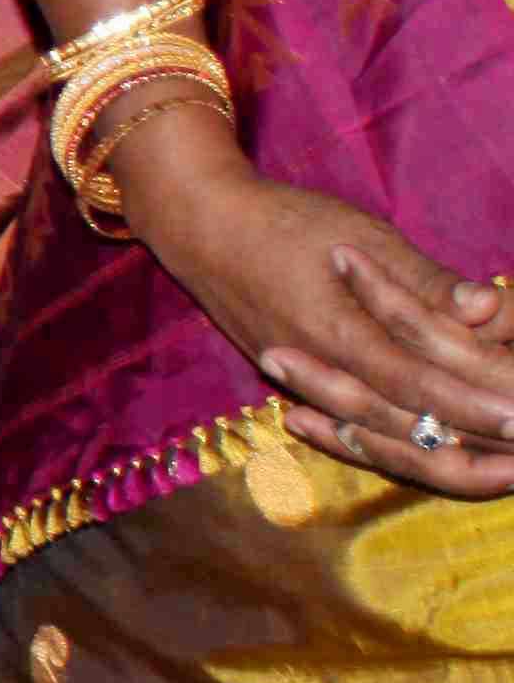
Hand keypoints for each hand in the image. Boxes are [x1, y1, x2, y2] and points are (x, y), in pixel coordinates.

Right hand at [118, 112, 513, 497]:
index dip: (474, 403)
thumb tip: (485, 307)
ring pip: (374, 431)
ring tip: (485, 462)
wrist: (198, 225)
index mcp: (342, 331)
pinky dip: (381, 443)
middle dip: (466, 438)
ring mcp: (302, 380)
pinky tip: (415, 450)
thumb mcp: (363, 233)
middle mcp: (321, 368)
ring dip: (431, 448)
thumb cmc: (283, 220)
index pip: (422, 382)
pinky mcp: (290, 379)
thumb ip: (424, 280)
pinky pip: (343, 423)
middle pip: (403, 420)